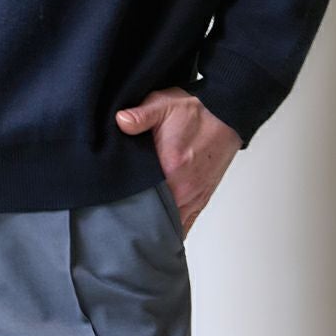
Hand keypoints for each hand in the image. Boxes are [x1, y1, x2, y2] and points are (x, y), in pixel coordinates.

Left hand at [115, 87, 242, 237]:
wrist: (224, 116)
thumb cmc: (195, 112)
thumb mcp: (163, 105)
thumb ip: (140, 115)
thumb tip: (121, 121)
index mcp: (171, 167)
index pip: (142, 198)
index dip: (124, 204)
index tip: (111, 205)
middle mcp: (185, 188)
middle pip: (154, 217)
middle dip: (136, 218)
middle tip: (117, 216)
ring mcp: (194, 197)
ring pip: (170, 225)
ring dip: (154, 225)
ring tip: (134, 225)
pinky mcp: (201, 199)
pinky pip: (185, 224)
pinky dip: (172, 228)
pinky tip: (158, 230)